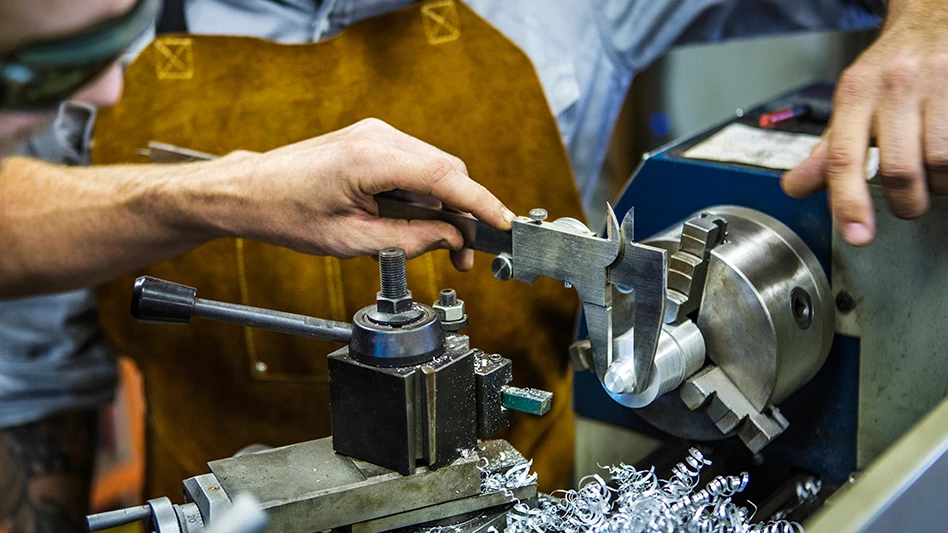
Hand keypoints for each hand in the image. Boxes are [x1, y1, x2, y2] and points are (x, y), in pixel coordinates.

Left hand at [215, 118, 513, 269]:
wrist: (252, 191)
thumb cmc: (287, 213)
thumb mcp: (350, 240)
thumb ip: (408, 239)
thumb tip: (451, 239)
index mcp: (370, 159)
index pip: (445, 176)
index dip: (481, 203)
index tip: (504, 224)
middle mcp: (378, 136)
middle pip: (447, 171)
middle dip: (465, 214)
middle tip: (463, 258)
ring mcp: (377, 133)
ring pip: (435, 170)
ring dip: (447, 207)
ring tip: (444, 247)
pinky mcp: (375, 140)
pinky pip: (417, 167)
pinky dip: (428, 195)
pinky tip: (423, 223)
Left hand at [782, 0, 947, 245]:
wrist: (935, 18)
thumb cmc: (891, 70)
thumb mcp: (851, 103)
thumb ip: (828, 149)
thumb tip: (794, 188)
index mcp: (855, 93)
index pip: (843, 157)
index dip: (848, 203)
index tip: (857, 235)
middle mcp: (894, 86)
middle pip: (898, 169)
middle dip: (905, 202)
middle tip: (908, 205)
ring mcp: (938, 84)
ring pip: (941, 163)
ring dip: (940, 185)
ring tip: (934, 178)